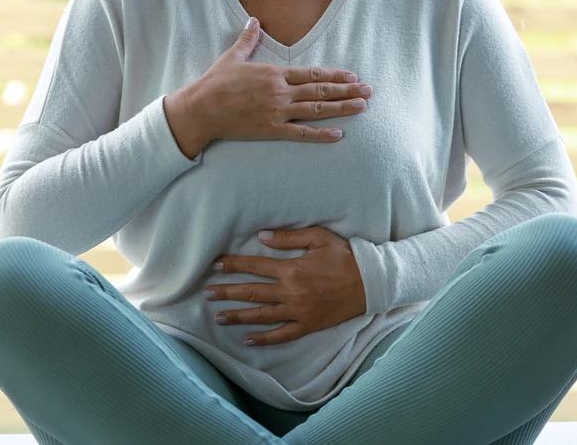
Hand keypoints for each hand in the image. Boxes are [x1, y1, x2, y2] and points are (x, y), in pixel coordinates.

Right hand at [191, 17, 373, 143]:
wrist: (201, 109)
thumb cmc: (215, 82)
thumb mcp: (233, 57)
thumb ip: (248, 39)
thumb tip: (254, 20)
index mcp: (275, 73)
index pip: (312, 73)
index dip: (335, 75)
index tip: (353, 75)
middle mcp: (281, 92)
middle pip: (321, 90)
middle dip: (347, 90)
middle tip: (368, 91)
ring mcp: (278, 112)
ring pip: (317, 109)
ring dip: (342, 108)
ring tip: (361, 107)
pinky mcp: (271, 130)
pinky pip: (301, 134)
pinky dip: (321, 135)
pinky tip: (338, 134)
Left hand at [204, 227, 366, 345]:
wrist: (370, 282)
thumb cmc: (345, 256)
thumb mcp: (318, 238)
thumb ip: (288, 237)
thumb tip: (262, 236)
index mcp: (292, 268)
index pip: (255, 266)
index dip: (233, 265)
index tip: (216, 265)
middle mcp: (291, 292)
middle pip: (252, 292)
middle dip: (227, 292)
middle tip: (206, 293)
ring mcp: (298, 311)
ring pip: (261, 315)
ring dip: (238, 316)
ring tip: (218, 317)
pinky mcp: (307, 325)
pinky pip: (281, 334)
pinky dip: (263, 338)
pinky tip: (246, 339)